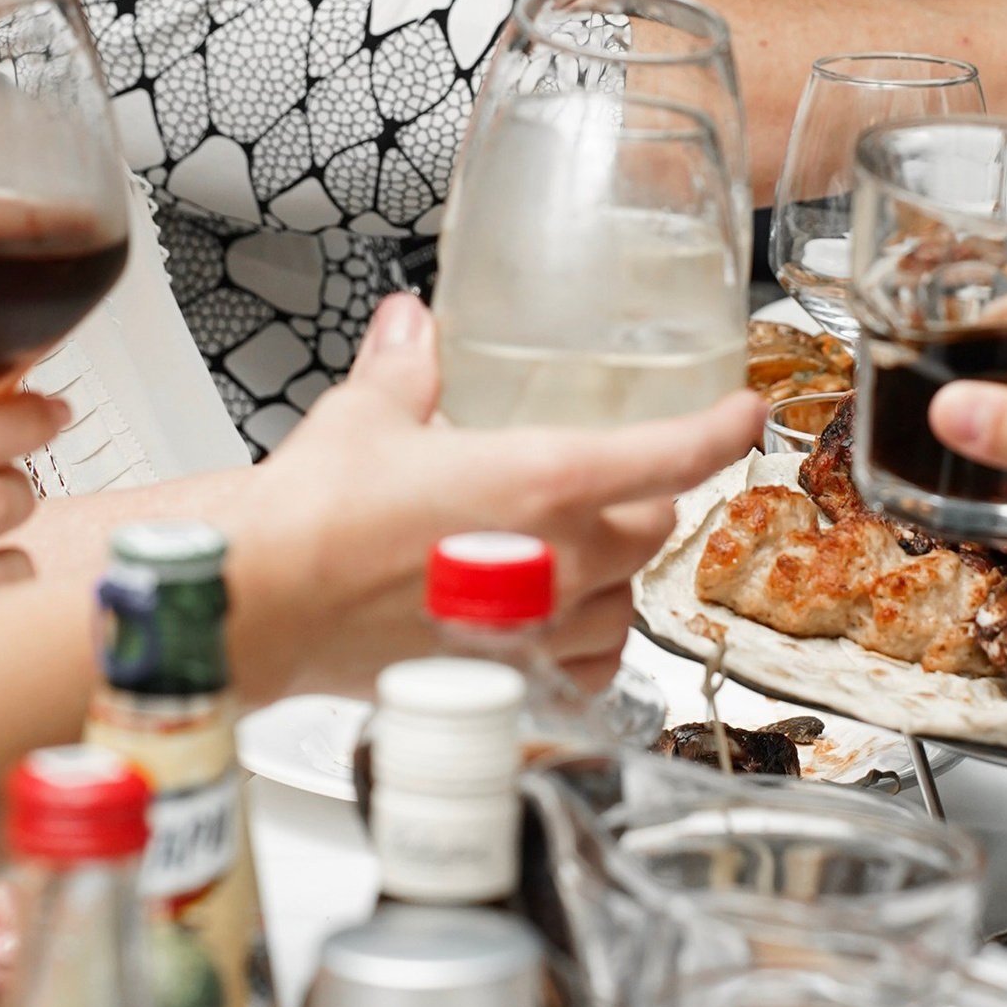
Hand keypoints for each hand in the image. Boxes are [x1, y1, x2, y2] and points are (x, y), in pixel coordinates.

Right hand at [230, 295, 760, 693]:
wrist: (264, 600)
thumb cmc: (313, 515)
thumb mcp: (369, 416)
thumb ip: (408, 369)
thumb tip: (413, 328)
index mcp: (544, 481)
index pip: (672, 455)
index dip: (720, 430)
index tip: (742, 414)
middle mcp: (557, 558)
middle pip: (649, 529)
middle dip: (641, 504)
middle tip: (612, 486)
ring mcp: (536, 626)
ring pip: (625, 604)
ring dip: (614, 579)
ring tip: (578, 557)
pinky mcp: (504, 677)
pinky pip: (583, 668)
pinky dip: (584, 646)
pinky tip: (557, 628)